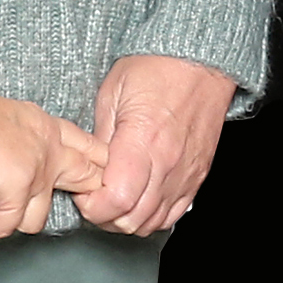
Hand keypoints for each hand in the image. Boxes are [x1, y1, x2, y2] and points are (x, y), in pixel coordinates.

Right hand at [0, 87, 107, 246]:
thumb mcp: (2, 124)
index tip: (81, 192)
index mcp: (47, 126)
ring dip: (2, 218)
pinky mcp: (15, 186)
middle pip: (88, 181)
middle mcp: (49, 145)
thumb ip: (20, 151)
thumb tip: (14, 192)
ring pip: (36, 219)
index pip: (92, 150)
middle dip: (80, 202)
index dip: (95, 172)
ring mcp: (36, 167)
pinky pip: (1, 229)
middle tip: (37, 217)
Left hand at [78, 54, 235, 236]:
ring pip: (152, 222)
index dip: (91, 205)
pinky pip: (173, 214)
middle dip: (105, 216)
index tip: (83, 191)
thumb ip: (100, 139)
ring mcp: (185, 173)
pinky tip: (139, 202)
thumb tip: (90, 169)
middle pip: (132, 220)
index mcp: (143, 141)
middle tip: (93, 196)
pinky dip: (152, 217)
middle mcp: (168, 163)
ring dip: (127, 219)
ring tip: (114, 199)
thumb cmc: (156, 67)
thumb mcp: (112, 93)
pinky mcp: (197, 175)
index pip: (114, 201)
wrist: (199, 59)